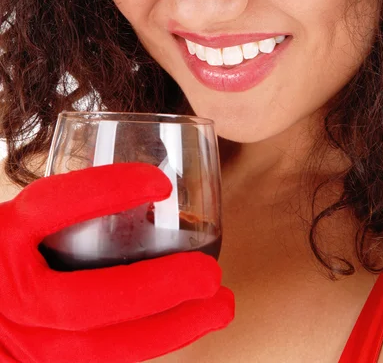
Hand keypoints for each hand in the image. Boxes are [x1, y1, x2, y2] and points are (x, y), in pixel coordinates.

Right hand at [0, 163, 233, 361]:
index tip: (161, 182)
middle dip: (161, 288)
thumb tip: (125, 180)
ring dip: (169, 330)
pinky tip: (179, 330)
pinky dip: (144, 348)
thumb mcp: (9, 220)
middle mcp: (8, 292)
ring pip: (99, 351)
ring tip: (217, 308)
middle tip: (211, 274)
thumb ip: (52, 208)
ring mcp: (18, 340)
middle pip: (89, 300)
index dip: (109, 189)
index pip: (54, 205)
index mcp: (1, 235)